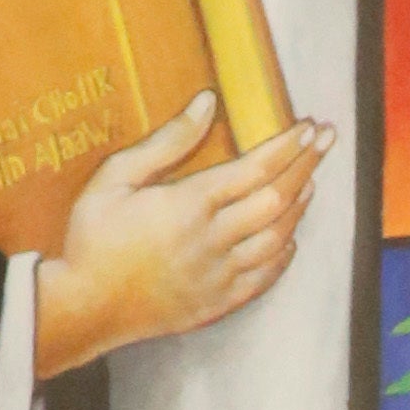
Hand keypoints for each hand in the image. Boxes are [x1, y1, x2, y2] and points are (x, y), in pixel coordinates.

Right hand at [34, 93, 334, 378]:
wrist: (84, 308)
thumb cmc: (91, 239)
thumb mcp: (115, 178)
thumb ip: (166, 140)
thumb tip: (207, 101)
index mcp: (188, 205)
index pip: (255, 169)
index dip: (288, 146)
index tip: (310, 127)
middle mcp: (212, 240)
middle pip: (277, 199)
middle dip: (306, 166)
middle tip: (326, 141)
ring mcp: (219, 276)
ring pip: (278, 238)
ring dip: (299, 207)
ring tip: (310, 182)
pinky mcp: (218, 303)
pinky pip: (265, 277)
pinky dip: (284, 253)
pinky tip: (290, 235)